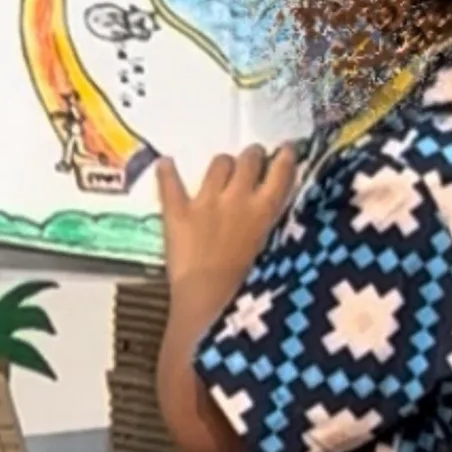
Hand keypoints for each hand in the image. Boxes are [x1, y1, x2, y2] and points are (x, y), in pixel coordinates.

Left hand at [157, 145, 297, 309]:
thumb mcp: (266, 251)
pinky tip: (165, 164)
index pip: (281, 172)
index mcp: (264, 211)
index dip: (285, 157)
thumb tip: (266, 205)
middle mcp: (238, 198)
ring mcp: (206, 202)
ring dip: (222, 165)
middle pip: (249, 159)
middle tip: (250, 162)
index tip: (286, 150)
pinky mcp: (177, 211)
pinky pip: (170, 183)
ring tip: (220, 172)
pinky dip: (166, 172)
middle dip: (252, 157)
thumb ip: (267, 223)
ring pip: (219, 163)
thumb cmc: (243, 286)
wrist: (204, 301)